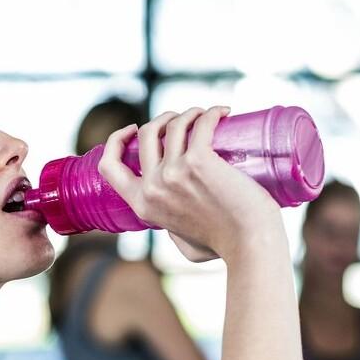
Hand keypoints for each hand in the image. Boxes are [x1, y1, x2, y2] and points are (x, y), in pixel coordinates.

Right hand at [97, 106, 285, 264]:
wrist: (250, 244)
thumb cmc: (225, 247)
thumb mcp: (183, 244)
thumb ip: (175, 234)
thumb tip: (176, 227)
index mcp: (142, 205)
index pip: (110, 166)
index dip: (116, 141)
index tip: (135, 129)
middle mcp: (153, 187)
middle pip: (147, 134)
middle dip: (163, 118)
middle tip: (186, 121)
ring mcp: (174, 172)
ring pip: (174, 124)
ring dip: (190, 113)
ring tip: (207, 116)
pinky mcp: (200, 161)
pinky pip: (202, 123)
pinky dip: (212, 112)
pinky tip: (223, 112)